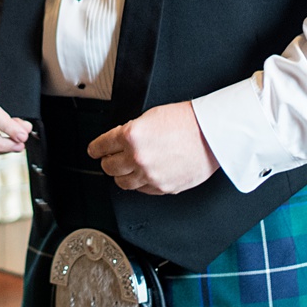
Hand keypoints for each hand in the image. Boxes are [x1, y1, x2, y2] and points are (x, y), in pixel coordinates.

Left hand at [88, 101, 219, 194]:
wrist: (212, 133)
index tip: (94, 151)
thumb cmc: (187, 121)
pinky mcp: (164, 188)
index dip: (95, 148)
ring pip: (122, 183)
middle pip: (108, 167)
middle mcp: (138, 158)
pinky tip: (144, 175)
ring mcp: (150, 176)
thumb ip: (131, 131)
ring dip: (121, 175)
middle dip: (107, 161)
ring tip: (125, 169)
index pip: (101, 146)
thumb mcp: (151, 116)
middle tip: (109, 158)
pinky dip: (140, 183)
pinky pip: (142, 190)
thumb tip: (119, 141)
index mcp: (131, 136)